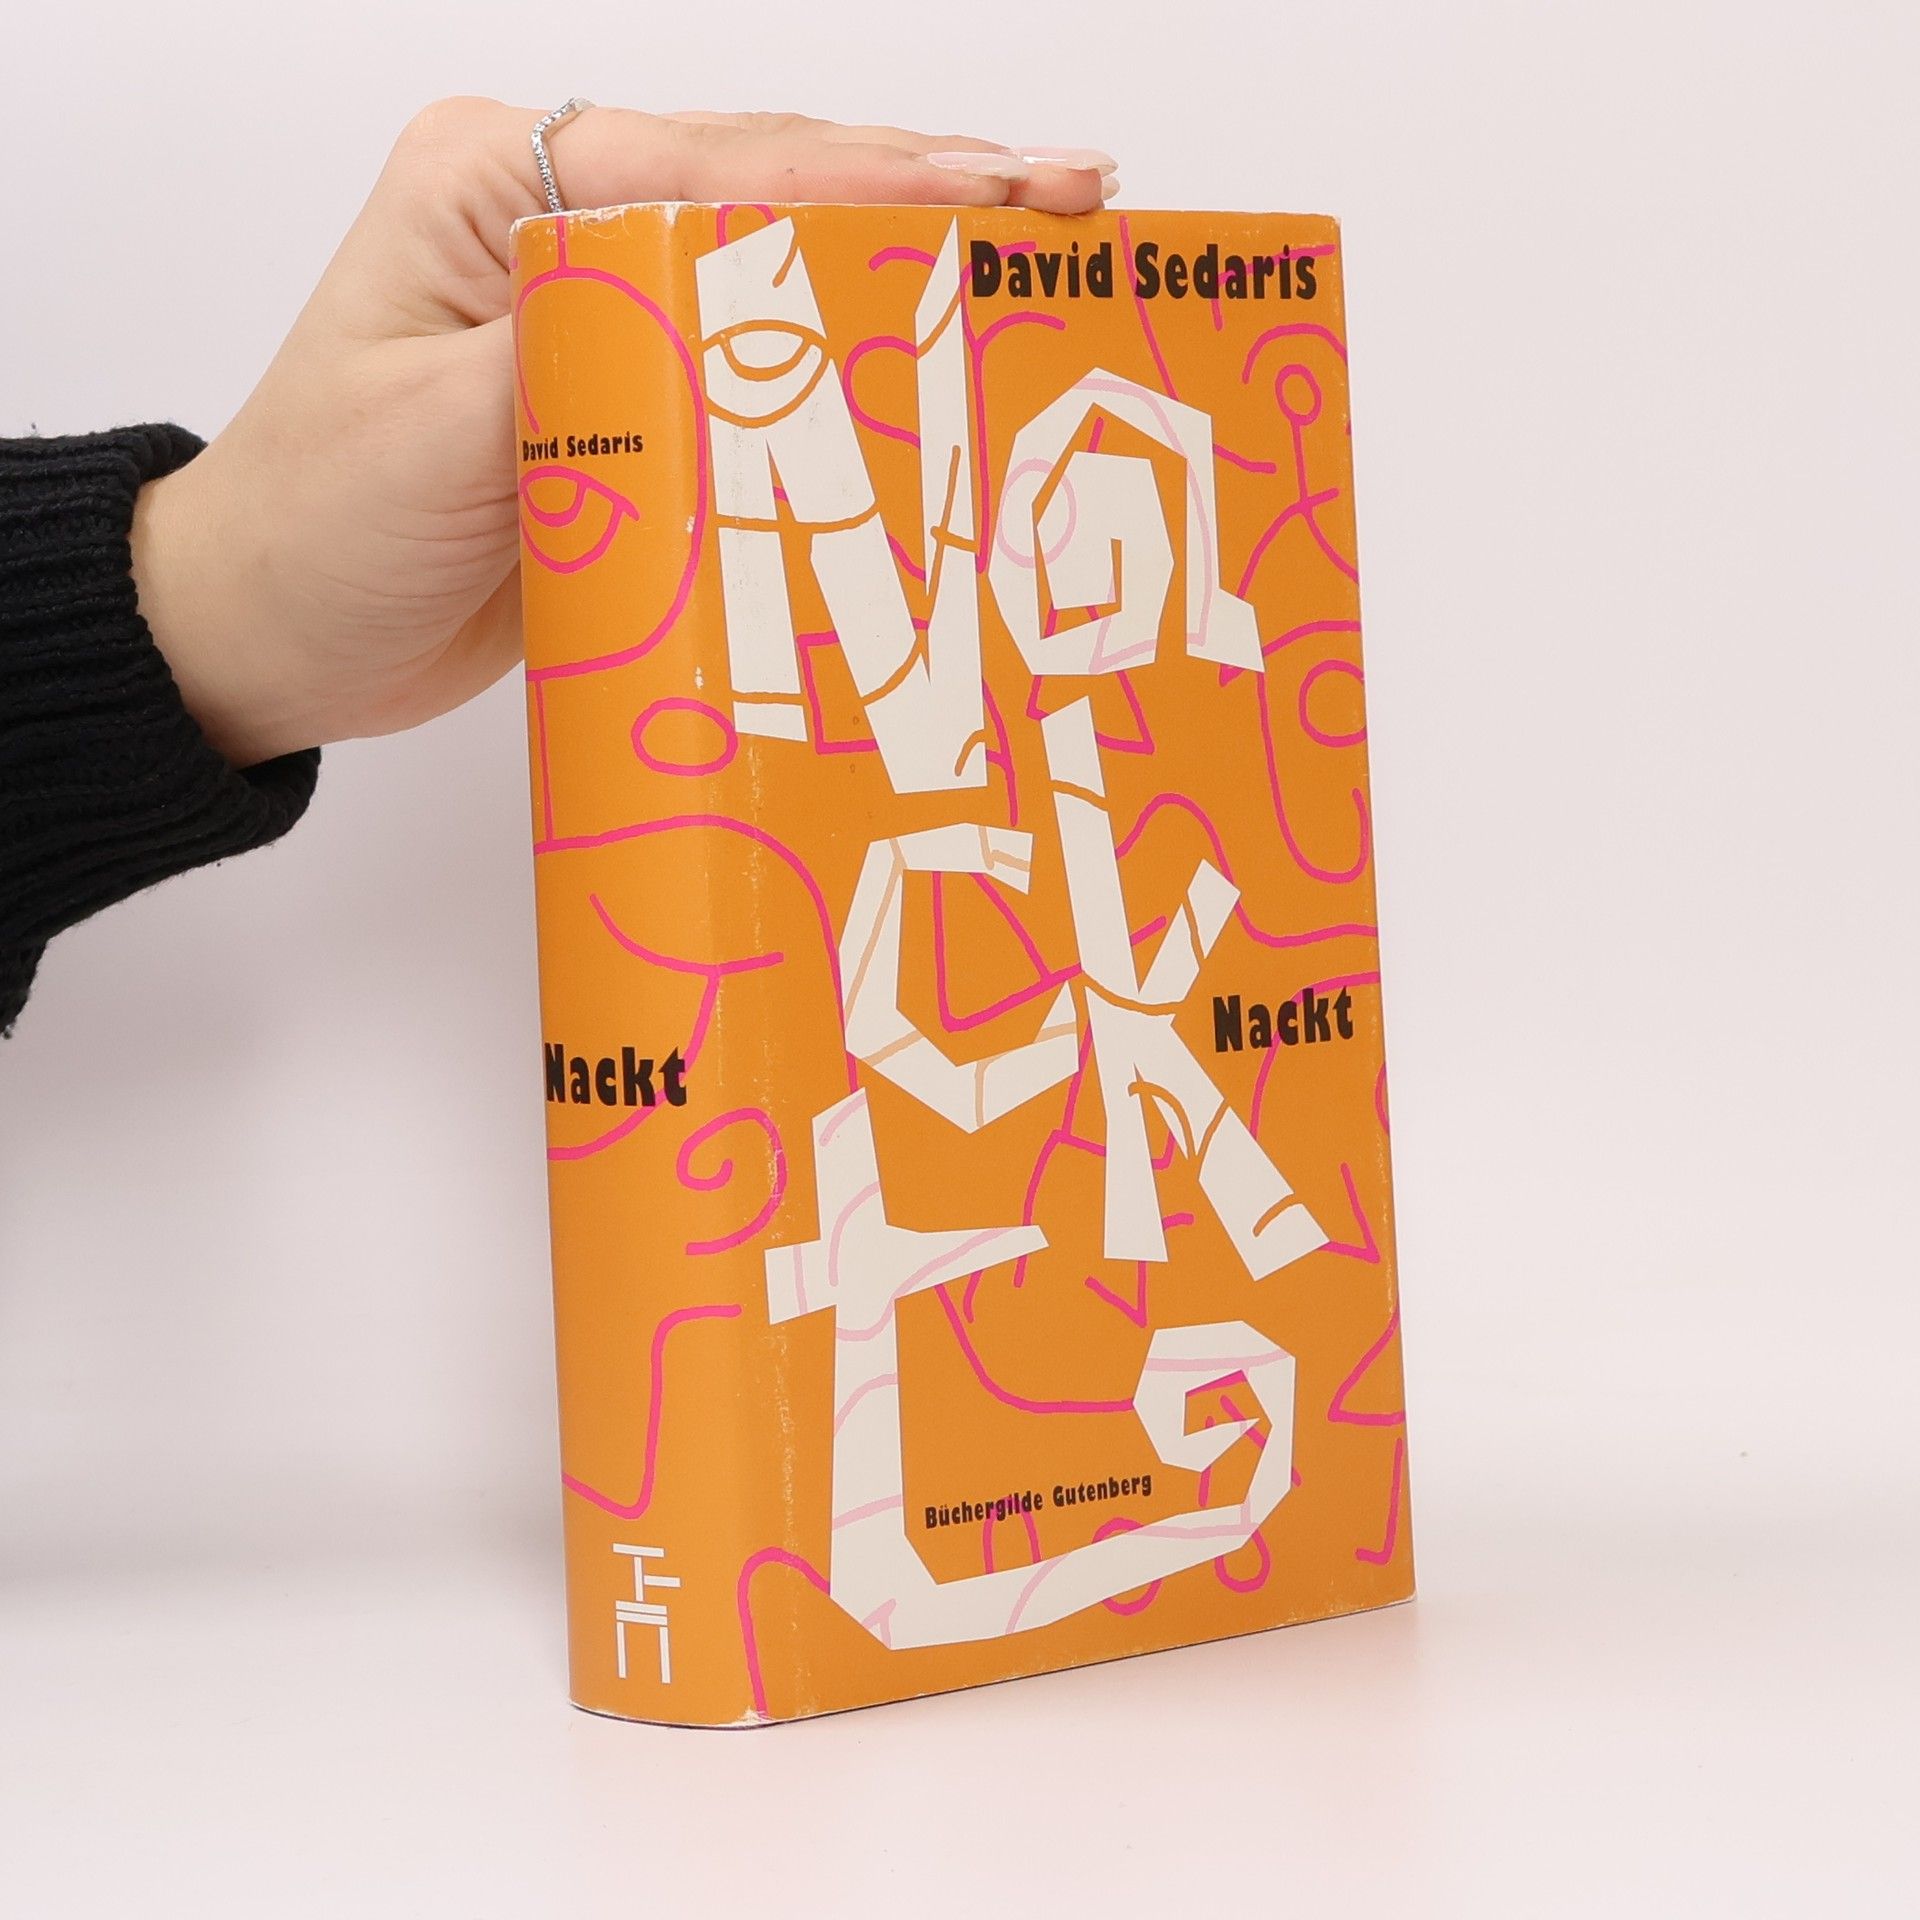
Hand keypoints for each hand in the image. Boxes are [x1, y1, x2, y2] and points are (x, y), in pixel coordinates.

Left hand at [131, 100, 1118, 766]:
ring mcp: (595, 299)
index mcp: (498, 186)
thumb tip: (725, 299)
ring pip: (780, 254)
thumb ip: (584, 350)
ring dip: (909, 251)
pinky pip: (760, 353)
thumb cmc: (319, 531)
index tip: (1010, 192)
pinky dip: (852, 346)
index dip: (877, 180)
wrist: (274, 635)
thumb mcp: (439, 437)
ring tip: (1042, 243)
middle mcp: (555, 217)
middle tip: (1075, 197)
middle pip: (771, 183)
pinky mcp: (625, 385)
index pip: (722, 169)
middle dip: (929, 188)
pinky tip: (936, 346)